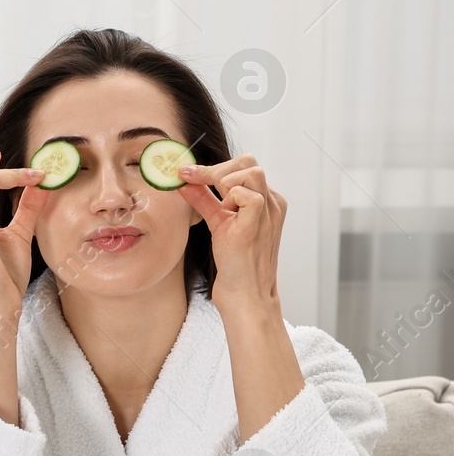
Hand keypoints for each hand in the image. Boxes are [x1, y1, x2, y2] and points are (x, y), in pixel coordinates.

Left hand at [177, 154, 285, 311]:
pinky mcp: (256, 226)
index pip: (244, 165)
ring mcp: (268, 213)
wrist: (244, 293)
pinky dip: (230, 198)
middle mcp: (272, 203)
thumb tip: (184, 180)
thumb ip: (204, 199)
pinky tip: (224, 215)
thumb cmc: (234, 261)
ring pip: (251, 172)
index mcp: (266, 200)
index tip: (186, 174)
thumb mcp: (218, 221)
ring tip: (219, 208)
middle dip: (217, 170)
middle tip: (199, 187)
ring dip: (224, 183)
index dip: (214, 167)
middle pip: (248, 162)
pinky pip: (249, 195)